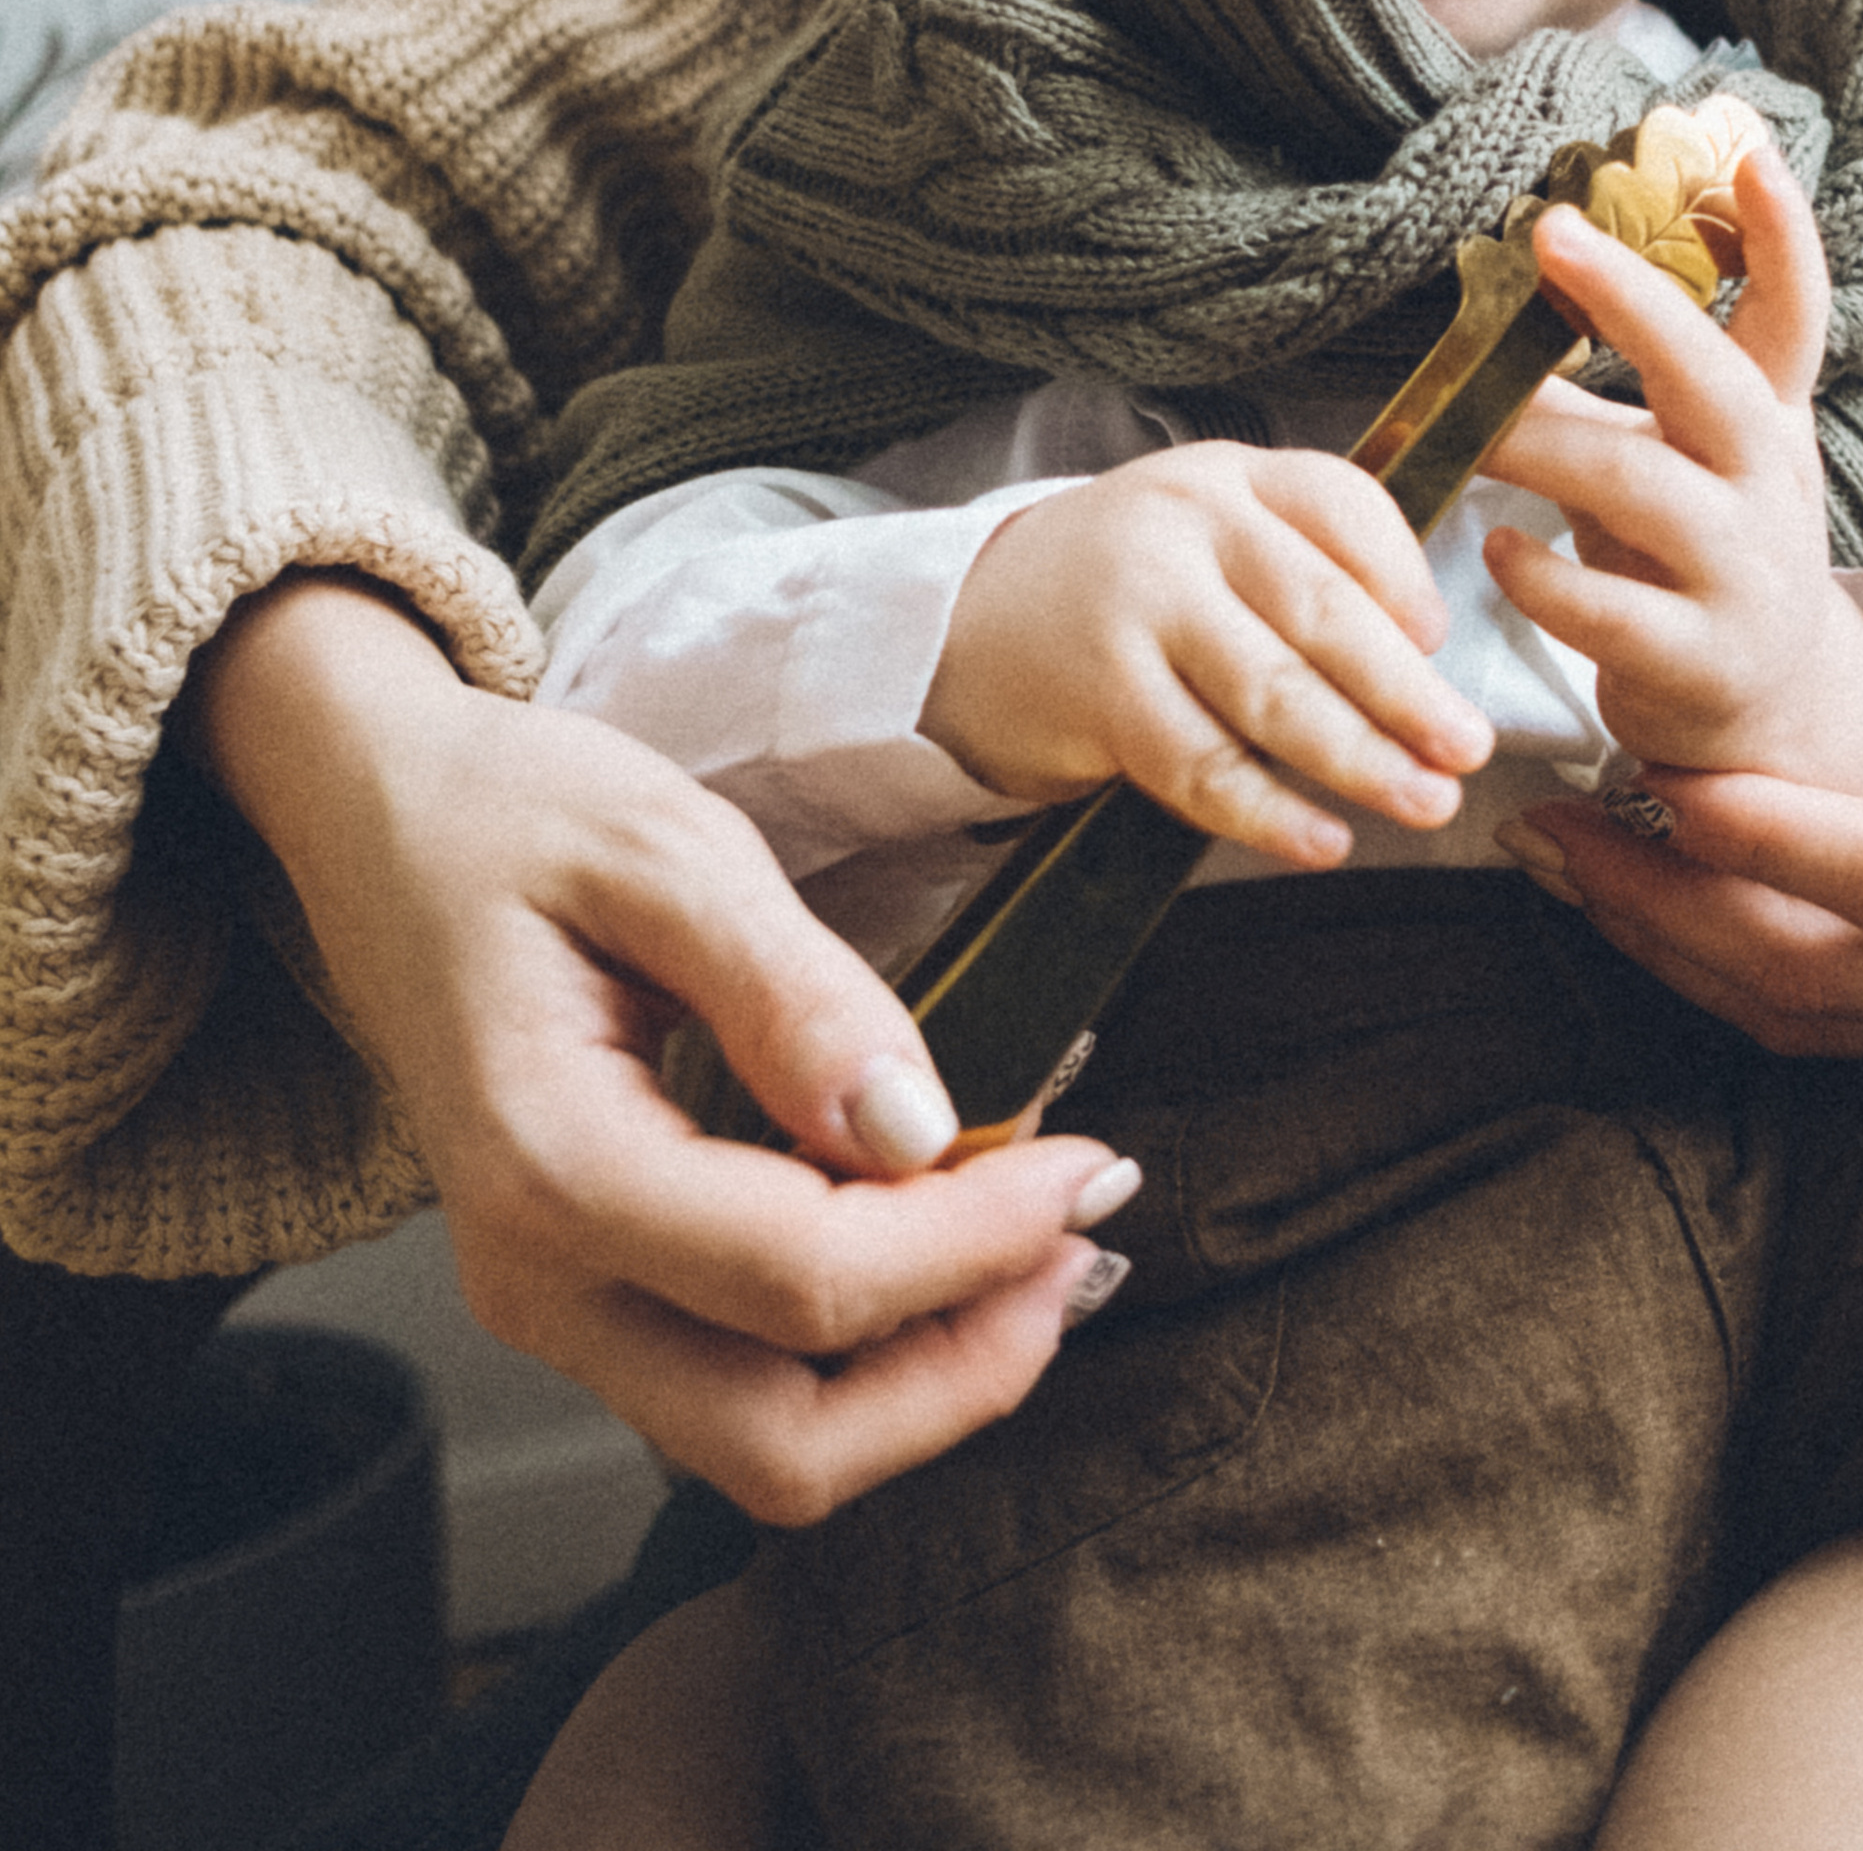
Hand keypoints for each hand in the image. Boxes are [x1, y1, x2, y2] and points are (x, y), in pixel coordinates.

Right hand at [187, 576, 1134, 1525]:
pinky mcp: (586, 1289)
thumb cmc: (512, 813)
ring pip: (764, 1444)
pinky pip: (739, 1379)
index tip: (1088, 1161)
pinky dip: (864, 1344)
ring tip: (1037, 1246)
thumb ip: (795, 992)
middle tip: (1077, 1245)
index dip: (973, 1242)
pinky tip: (946, 1236)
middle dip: (958, 1374)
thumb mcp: (669, 848)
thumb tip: (918, 1126)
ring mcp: (553, 1300)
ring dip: (921, 1377)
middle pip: (779, 1444)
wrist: (380, 819)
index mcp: (547, 1163)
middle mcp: (536, 1276)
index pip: (804, 1280)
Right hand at [922, 443, 1491, 864]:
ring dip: (1361, 757)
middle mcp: (1185, 526)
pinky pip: (1202, 763)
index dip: (1405, 574)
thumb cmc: (1118, 587)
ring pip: (1272, 691)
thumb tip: (1421, 647)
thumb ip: (1303, 563)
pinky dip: (1269, 811)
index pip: (1339, 503)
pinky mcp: (1103, 690)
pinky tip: (1320, 838)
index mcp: (1230, 479)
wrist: (965, 622)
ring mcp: (1140, 606)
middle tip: (1466, 746)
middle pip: (1321, 609)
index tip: (1446, 640)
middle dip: (1407, 690)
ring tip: (1422, 798)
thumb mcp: (1205, 536)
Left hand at [1482, 158, 1862, 799]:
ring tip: (1473, 429)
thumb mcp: (1682, 455)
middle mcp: (1769, 484)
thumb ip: (1618, 379)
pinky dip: (1541, 575)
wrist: (1766, 714)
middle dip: (1634, 298)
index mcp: (1766, 417)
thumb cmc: (1701, 553)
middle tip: (1552, 230)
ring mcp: (1745, 574)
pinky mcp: (1701, 660)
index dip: (1781, 231)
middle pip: (1714, 376)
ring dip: (1540, 446)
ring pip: (1640, 487)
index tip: (1745, 143)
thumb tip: (1510, 288)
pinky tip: (1496, 551)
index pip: (1793, 311)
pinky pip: (1611, 610)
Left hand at [1511, 480, 1862, 1055]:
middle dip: (1676, 908)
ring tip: (1549, 851)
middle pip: (1834, 974)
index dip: (1788, 838)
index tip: (1671, 775)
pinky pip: (1829, 1018)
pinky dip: (1715, 966)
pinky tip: (1629, 892)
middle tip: (1547, 819)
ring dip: (1671, 945)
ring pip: (1814, 1016)